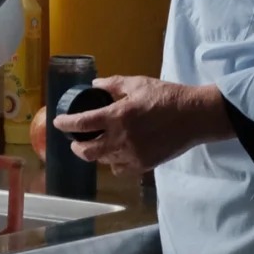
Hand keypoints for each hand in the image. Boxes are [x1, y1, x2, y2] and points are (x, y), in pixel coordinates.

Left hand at [52, 76, 234, 174]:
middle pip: (87, 151)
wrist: (195, 116)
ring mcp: (132, 155)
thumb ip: (114, 84)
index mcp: (118, 116)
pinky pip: (120, 169)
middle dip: (76, 147)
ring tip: (98, 145)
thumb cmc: (167, 96)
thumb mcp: (139, 83)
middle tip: (76, 141)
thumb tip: (95, 84)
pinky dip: (115, 163)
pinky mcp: (144, 165)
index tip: (58, 122)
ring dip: (96, 153)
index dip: (65, 123)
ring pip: (103, 161)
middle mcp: (121, 138)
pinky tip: (117, 155)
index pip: (82, 123)